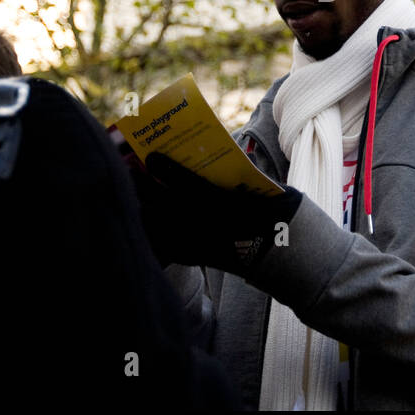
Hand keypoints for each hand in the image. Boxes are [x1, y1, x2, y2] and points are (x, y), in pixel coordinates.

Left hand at [130, 152, 301, 274]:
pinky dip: (152, 233)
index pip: (187, 184)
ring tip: (133, 194)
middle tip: (130, 170)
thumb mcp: (260, 189)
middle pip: (165, 204)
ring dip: (143, 208)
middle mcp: (207, 227)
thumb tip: (205, 157)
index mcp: (224, 207)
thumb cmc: (274, 215)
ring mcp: (199, 246)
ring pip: (160, 226)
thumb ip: (232, 174)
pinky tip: (145, 223)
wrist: (284, 256)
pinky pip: (165, 246)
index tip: (151, 156)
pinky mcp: (196, 258)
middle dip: (144, 186)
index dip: (166, 168)